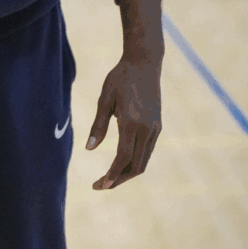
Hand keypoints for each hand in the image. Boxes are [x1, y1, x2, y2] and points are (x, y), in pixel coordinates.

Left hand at [86, 56, 161, 189]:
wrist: (145, 63)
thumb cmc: (120, 78)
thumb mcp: (104, 99)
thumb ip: (98, 126)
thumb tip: (89, 149)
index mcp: (132, 123)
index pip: (123, 157)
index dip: (113, 174)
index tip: (101, 185)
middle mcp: (147, 129)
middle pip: (136, 165)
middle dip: (119, 179)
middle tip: (100, 185)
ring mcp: (155, 129)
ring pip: (144, 161)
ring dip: (127, 172)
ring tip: (109, 178)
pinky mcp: (158, 126)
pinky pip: (147, 151)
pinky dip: (135, 161)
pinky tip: (122, 162)